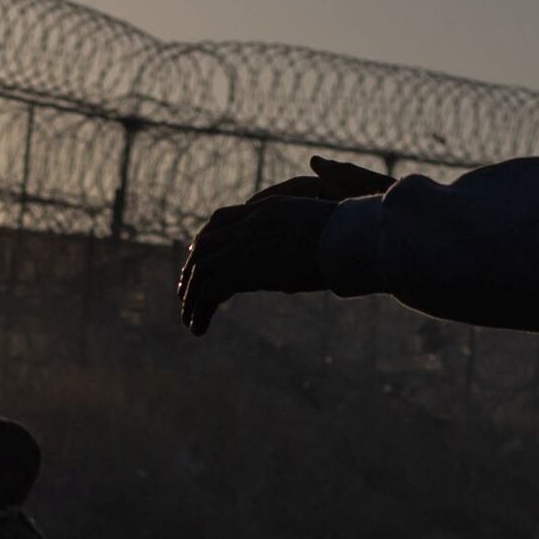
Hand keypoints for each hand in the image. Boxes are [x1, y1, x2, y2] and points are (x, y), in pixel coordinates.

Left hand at [177, 166, 381, 334]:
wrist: (353, 237)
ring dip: (191, 297)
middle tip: (185, 294)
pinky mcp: (246, 269)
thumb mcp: (322, 232)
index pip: (221, 220)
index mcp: (267, 208)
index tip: (196, 259)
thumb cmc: (352, 238)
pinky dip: (200, 311)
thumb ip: (302, 241)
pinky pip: (210, 292)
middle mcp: (251, 223)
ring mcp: (247, 244)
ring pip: (202, 271)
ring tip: (189, 320)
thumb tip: (305, 263)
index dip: (205, 241)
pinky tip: (198, 330)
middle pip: (204, 245)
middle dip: (191, 271)